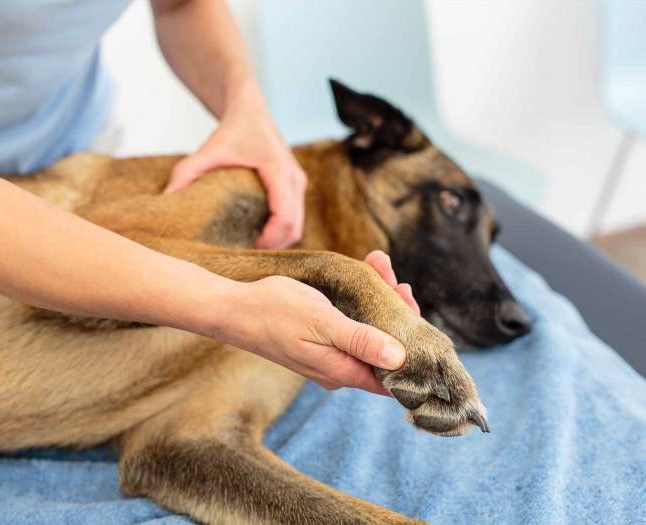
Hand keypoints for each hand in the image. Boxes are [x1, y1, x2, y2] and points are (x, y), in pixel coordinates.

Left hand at [164, 101, 305, 248]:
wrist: (251, 108)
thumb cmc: (234, 128)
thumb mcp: (208, 149)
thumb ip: (186, 172)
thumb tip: (167, 198)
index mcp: (278, 170)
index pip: (285, 215)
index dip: (270, 238)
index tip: (249, 247)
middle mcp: (294, 178)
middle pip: (295, 227)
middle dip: (274, 245)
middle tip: (246, 253)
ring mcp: (298, 183)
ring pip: (297, 225)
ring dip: (278, 240)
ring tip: (250, 246)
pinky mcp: (296, 186)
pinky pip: (295, 217)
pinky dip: (281, 230)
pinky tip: (257, 234)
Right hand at [225, 251, 419, 394]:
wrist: (233, 311)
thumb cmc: (274, 314)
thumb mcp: (321, 323)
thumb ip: (360, 341)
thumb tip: (399, 358)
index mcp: (343, 370)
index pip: (392, 375)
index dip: (412, 351)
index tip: (418, 318)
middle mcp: (340, 368)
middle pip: (383, 350)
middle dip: (397, 316)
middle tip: (400, 285)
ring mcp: (330, 355)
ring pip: (368, 333)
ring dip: (380, 302)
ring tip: (382, 268)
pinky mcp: (321, 341)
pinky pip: (351, 325)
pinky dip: (361, 301)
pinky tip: (366, 275)